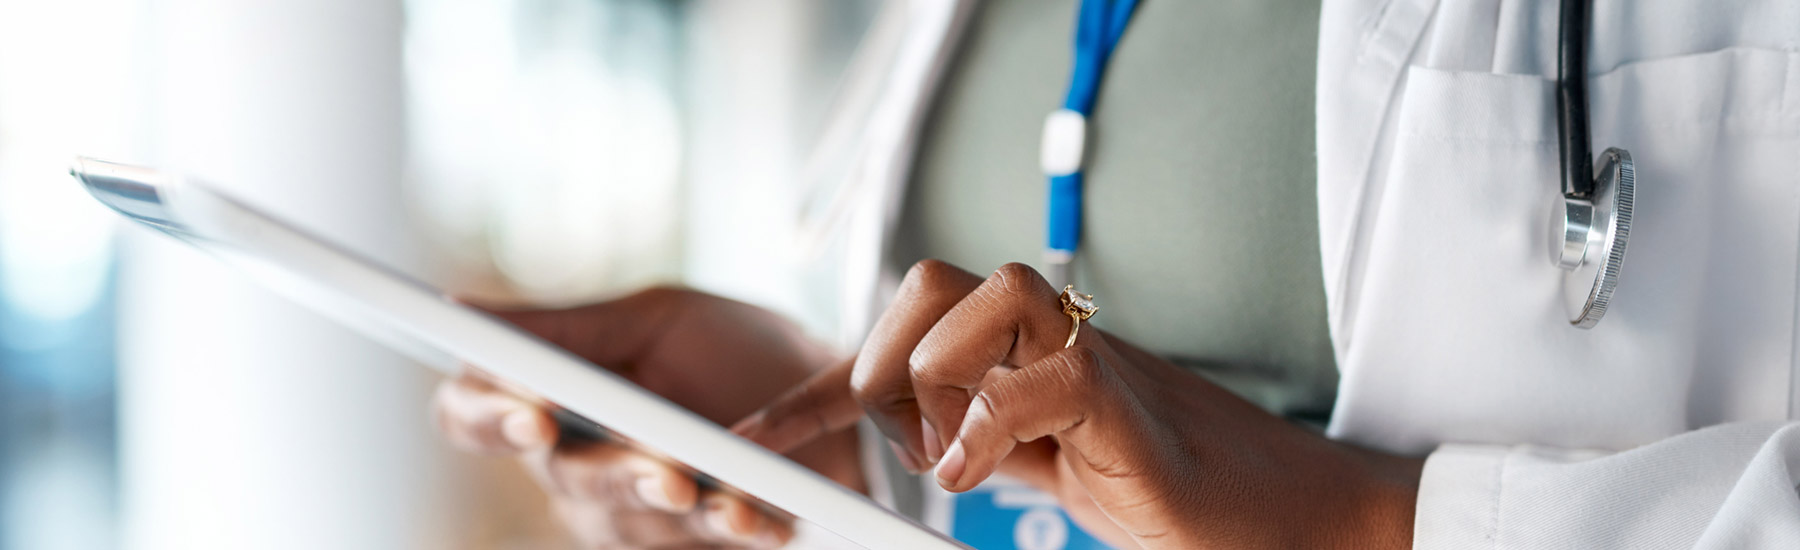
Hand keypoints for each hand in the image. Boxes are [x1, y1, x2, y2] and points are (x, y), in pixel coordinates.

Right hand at [433, 287, 864, 548]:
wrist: (834, 402)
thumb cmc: (735, 350)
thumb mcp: (658, 320)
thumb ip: (570, 327)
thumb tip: (461, 308)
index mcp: (549, 399)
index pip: (472, 416)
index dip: (488, 417)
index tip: (533, 413)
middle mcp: (574, 466)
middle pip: (563, 479)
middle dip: (615, 473)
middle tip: (664, 469)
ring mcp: (629, 517)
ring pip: (626, 524)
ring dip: (680, 511)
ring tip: (728, 498)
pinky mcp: (685, 549)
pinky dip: (731, 532)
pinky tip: (760, 521)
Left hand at [735, 262, 1421, 548]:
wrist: (1294, 516)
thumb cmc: (1174, 497)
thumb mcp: (1050, 470)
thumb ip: (988, 442)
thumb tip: (916, 447)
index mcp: (1024, 355)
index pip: (907, 334)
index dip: (818, 387)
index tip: (759, 436)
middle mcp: (1053, 341)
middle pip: (931, 278)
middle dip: (882, 357)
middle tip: (906, 442)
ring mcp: (1092, 361)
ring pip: (982, 290)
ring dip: (935, 373)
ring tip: (951, 456)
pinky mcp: (1126, 402)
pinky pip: (1045, 375)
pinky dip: (990, 424)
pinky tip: (975, 477)